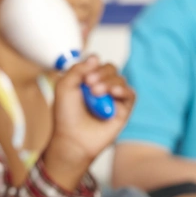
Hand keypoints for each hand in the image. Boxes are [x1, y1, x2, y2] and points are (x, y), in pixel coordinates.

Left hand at [44, 58, 135, 187]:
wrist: (72, 139)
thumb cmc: (66, 116)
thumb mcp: (64, 87)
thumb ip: (77, 69)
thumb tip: (95, 57)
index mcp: (86, 80)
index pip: (96, 63)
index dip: (93, 66)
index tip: (85, 76)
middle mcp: (101, 87)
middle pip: (110, 68)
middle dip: (101, 73)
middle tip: (89, 84)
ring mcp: (112, 98)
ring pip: (120, 79)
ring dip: (109, 82)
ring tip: (97, 93)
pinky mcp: (123, 110)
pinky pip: (130, 94)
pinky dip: (123, 90)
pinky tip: (114, 93)